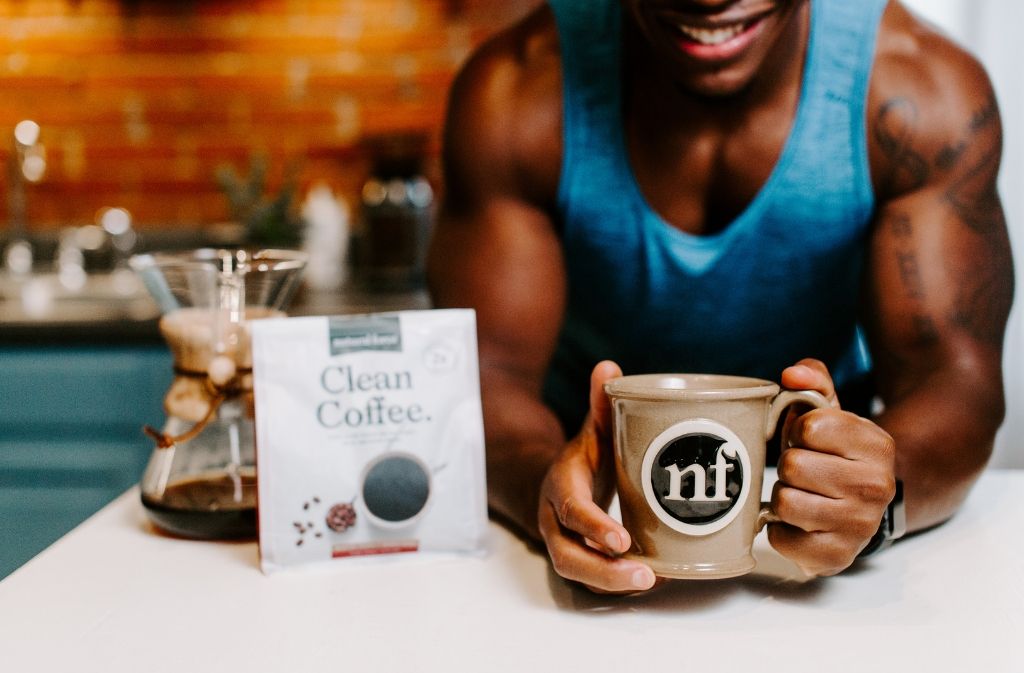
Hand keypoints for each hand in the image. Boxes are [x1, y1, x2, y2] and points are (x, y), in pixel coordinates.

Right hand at [537, 361, 657, 592]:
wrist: (553, 484)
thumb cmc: (582, 458)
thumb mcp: (590, 430)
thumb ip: (600, 403)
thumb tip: (609, 366)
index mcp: (559, 487)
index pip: (571, 510)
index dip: (594, 526)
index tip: (622, 539)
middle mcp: (556, 523)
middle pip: (569, 557)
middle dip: (605, 572)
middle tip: (646, 574)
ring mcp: (566, 545)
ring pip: (581, 576)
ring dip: (615, 585)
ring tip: (655, 582)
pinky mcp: (582, 561)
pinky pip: (594, 582)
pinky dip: (620, 587)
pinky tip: (656, 580)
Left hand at [769, 359, 896, 575]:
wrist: (861, 507)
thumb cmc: (835, 454)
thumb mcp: (831, 413)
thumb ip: (813, 382)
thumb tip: (792, 375)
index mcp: (876, 444)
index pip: (811, 426)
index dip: (797, 431)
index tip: (807, 440)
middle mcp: (875, 486)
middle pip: (793, 466)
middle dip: (788, 466)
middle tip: (801, 472)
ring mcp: (859, 525)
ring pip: (785, 502)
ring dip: (782, 497)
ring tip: (799, 495)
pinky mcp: (838, 557)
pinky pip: (783, 539)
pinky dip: (779, 530)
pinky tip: (795, 523)